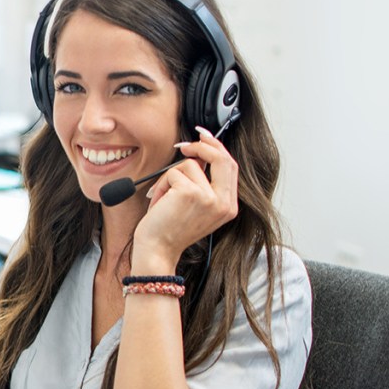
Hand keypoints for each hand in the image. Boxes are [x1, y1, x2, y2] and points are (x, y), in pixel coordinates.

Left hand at [133, 126, 238, 265]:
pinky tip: (159, 203)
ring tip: (164, 199)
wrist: (157, 251)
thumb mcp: (196, 207)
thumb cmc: (170, 231)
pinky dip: (161, 185)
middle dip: (202, 145)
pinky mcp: (191, 193)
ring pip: (190, 165)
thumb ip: (204, 183)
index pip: (230, 167)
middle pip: (222, 158)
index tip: (205, 138)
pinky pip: (173, 173)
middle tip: (185, 144)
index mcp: (228, 207)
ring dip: (170, 178)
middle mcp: (223, 203)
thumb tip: (199, 153)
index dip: (218, 149)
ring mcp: (209, 198)